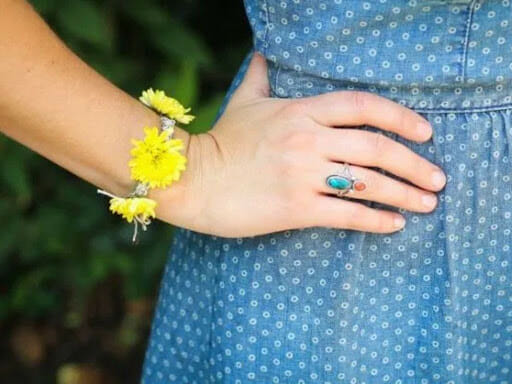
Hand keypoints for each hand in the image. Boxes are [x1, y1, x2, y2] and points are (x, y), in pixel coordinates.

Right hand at [153, 52, 446, 237]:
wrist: (192, 179)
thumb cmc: (221, 142)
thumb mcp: (242, 103)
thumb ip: (258, 78)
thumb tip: (261, 55)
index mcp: (301, 111)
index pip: (363, 106)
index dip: (400, 117)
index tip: (425, 133)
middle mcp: (308, 139)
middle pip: (377, 148)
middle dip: (415, 164)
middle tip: (437, 178)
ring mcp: (303, 174)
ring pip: (368, 183)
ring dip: (405, 194)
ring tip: (428, 203)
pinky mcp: (296, 207)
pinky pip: (347, 214)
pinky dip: (376, 220)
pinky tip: (394, 225)